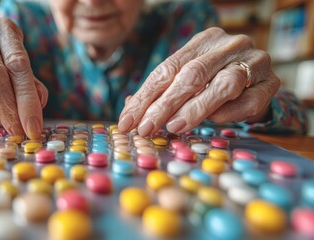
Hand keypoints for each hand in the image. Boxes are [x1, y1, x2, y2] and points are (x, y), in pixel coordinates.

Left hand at [118, 27, 279, 135]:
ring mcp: (253, 60)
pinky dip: (231, 113)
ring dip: (196, 109)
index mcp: (202, 41)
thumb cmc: (215, 82)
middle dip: (165, 105)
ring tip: (174, 127)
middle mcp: (228, 45)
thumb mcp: (188, 81)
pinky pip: (250, 100)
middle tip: (146, 128)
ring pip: (223, 84)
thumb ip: (162, 94)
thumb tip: (128, 114)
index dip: (145, 97)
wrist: (258, 81)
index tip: (128, 121)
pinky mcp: (271, 81)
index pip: (168, 69)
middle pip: (192, 75)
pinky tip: (215, 121)